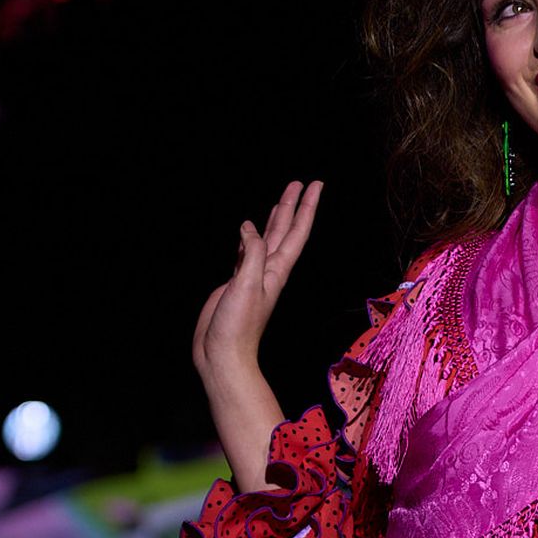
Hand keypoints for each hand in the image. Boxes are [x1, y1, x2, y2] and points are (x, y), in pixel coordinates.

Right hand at [192, 178, 321, 383]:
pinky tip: (248, 231)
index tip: (315, 185)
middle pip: (285, 231)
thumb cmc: (238, 326)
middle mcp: (268, 271)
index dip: (306, 207)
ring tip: (280, 200)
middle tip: (299, 183)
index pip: (296, 232)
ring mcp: (252, 277)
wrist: (223, 354)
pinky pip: (246, 252)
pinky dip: (249, 238)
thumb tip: (248, 228)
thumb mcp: (248, 284)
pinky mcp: (236, 283)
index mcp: (276, 270)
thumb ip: (252, 253)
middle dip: (292, 206)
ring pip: (267, 239)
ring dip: (274, 219)